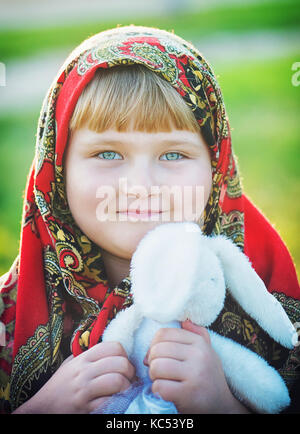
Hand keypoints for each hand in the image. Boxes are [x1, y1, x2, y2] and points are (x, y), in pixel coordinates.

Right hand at [13, 342, 135, 413]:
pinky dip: (117, 402)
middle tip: (129, 379)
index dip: (125, 355)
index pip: (114, 346)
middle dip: (130, 372)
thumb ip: (90, 356)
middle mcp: (84, 371)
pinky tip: (116, 402)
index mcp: (83, 358)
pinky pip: (109, 401)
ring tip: (124, 391)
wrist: (41, 407)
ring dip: (126, 387)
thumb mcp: (72, 364)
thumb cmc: (60, 384)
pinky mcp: (85, 407)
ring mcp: (84, 389)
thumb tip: (115, 352)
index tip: (124, 364)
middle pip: (120, 363)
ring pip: (117, 381)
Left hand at [144, 320, 249, 413]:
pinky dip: (158, 391)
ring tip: (162, 380)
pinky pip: (159, 386)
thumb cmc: (209, 377)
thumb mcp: (207, 353)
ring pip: (156, 367)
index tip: (158, 356)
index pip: (163, 334)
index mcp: (199, 343)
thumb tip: (184, 321)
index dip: (153, 345)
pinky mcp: (189, 393)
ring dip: (154, 376)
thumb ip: (197, 335)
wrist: (222, 407)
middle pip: (157, 350)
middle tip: (159, 371)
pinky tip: (166, 392)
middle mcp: (199, 355)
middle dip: (152, 362)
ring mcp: (195, 374)